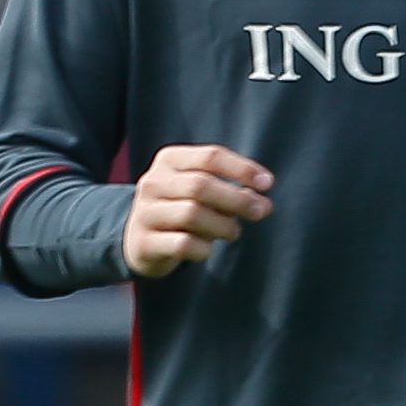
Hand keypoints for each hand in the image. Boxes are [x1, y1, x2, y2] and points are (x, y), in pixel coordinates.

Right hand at [122, 145, 273, 278]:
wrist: (137, 239)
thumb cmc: (179, 208)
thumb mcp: (197, 188)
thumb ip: (227, 187)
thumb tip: (262, 199)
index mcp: (169, 160)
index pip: (210, 156)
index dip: (242, 169)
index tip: (268, 184)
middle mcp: (153, 183)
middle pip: (201, 185)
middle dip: (237, 199)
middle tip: (261, 211)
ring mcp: (145, 212)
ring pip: (192, 214)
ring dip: (222, 225)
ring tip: (233, 232)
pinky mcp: (144, 242)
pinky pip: (182, 244)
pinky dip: (203, 249)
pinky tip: (207, 249)